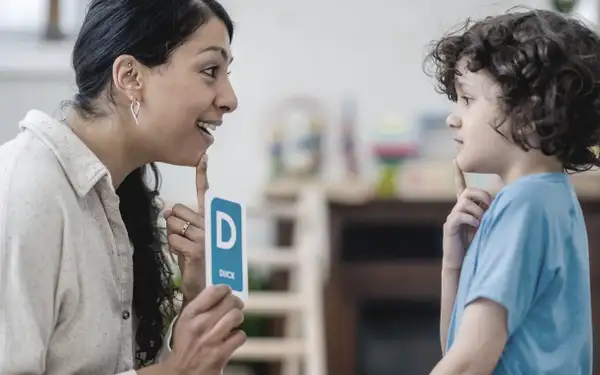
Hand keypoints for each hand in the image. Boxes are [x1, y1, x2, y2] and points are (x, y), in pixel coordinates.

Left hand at [164, 154, 208, 303]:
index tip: (204, 156)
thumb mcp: (185, 239)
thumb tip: (167, 212)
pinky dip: (172, 249)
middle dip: (172, 224)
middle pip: (177, 210)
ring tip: (183, 250)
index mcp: (209, 220)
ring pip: (172, 225)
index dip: (203, 174)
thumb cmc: (193, 262)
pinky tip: (183, 257)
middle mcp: (210, 225)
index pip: (204, 193)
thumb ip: (178, 222)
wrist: (202, 287)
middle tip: (182, 240)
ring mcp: (206, 236)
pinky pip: (172, 239)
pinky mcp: (198, 249)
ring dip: (172, 238)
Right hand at [164, 285, 245, 374]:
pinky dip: (239, 336)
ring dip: (238, 318)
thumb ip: (201, 306)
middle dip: (236, 302)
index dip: (225, 289)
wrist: (181, 372)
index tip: (227, 292)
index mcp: (190, 314)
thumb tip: (220, 291)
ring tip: (233, 321)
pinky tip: (232, 338)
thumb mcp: (185, 321)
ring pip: (236, 316)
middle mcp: (200, 325)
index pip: (214, 291)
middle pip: (230, 301)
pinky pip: (240, 336)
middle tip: (234, 306)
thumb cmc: (185, 344)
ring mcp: (211, 340)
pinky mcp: (220, 354)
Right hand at [442, 160, 491, 268]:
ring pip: (465, 202)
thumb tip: (503, 201)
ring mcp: (452, 217)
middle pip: (468, 191)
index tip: (455, 160)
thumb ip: (491, 213)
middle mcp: (457, 210)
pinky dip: (471, 219)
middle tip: (490, 209)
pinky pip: (460, 215)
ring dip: (478, 211)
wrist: (464, 264)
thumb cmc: (478, 245)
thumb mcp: (487, 226)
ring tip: (482, 222)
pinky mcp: (450, 226)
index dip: (458, 174)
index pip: (461, 187)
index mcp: (466, 208)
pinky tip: (476, 226)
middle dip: (482, 196)